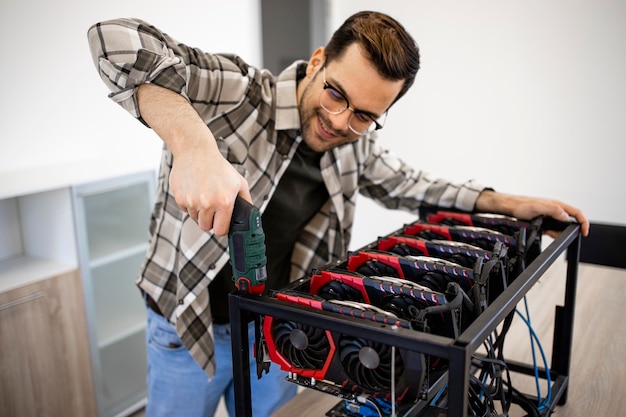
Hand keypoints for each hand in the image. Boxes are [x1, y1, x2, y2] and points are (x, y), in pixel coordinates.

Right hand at [136, 84, 251, 234]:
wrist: (195, 151)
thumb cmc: (218, 166)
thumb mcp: (239, 182)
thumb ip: (246, 201)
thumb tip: (249, 216)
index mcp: (224, 201)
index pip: (221, 230)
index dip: (222, 228)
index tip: (222, 223)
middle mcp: (207, 203)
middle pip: (206, 227)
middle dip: (210, 221)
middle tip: (213, 209)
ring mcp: (192, 201)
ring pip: (195, 218)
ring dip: (200, 211)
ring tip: (204, 195)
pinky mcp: (180, 198)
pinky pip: (186, 210)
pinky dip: (190, 204)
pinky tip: (195, 190)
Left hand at [476, 190, 589, 236]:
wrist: (511, 208)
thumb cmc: (523, 206)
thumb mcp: (538, 208)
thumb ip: (553, 210)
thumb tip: (565, 216)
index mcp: (558, 205)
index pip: (577, 213)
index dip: (584, 222)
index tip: (585, 232)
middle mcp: (556, 210)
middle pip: (570, 221)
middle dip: (567, 230)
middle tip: (557, 234)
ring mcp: (551, 216)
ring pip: (561, 227)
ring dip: (557, 232)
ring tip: (546, 231)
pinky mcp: (545, 222)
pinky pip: (553, 229)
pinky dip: (551, 233)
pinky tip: (545, 232)